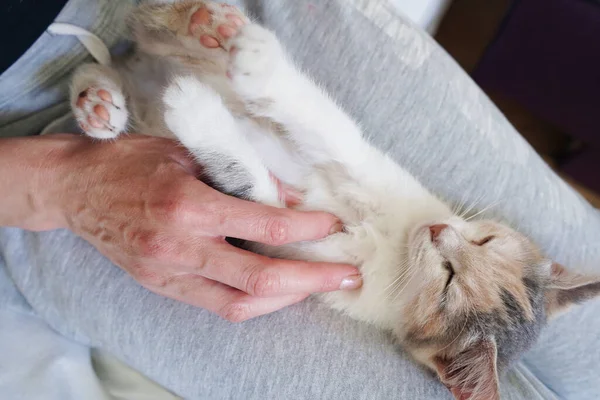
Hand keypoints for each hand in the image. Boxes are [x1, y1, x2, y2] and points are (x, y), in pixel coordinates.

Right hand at [46, 135, 360, 320]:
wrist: (75, 190)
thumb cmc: (129, 161)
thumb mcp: (187, 152)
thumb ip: (239, 173)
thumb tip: (287, 194)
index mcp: (189, 206)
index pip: (265, 224)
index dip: (307, 227)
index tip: (333, 225)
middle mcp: (182, 248)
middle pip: (261, 279)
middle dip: (313, 280)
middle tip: (348, 276)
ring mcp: (171, 274)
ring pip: (242, 304)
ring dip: (288, 298)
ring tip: (318, 285)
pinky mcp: (164, 287)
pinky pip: (218, 306)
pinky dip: (255, 302)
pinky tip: (277, 290)